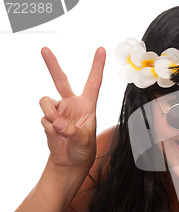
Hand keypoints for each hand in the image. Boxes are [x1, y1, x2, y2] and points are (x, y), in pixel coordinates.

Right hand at [39, 47, 105, 169]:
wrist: (70, 161)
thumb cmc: (84, 150)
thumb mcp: (84, 141)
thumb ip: (71, 131)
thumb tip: (57, 122)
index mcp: (88, 105)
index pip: (94, 82)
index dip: (97, 65)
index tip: (101, 49)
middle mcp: (72, 104)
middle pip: (60, 80)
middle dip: (52, 64)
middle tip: (44, 49)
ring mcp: (59, 110)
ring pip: (46, 102)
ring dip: (50, 115)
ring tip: (59, 130)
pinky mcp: (48, 117)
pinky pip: (43, 117)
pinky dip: (48, 127)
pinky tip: (56, 135)